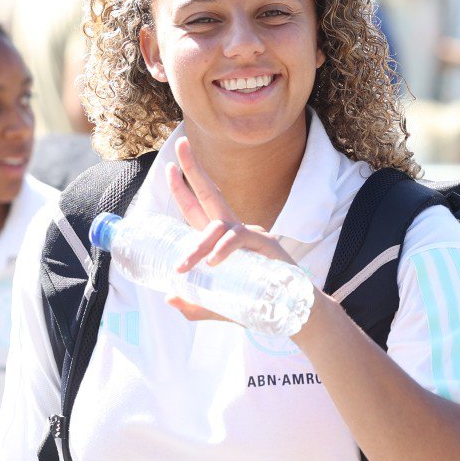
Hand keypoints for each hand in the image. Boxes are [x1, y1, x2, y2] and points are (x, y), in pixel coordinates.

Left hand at [164, 136, 298, 324]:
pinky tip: (213, 261)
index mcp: (220, 239)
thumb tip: (169, 298)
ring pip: (218, 225)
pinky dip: (224, 248)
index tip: (168, 167)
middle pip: (210, 195)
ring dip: (198, 244)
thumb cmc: (254, 304)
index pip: (197, 209)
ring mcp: (250, 234)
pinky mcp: (264, 243)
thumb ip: (193, 304)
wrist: (291, 313)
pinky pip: (239, 238)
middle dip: (193, 171)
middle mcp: (233, 230)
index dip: (182, 188)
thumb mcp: (216, 307)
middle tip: (179, 148)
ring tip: (185, 265)